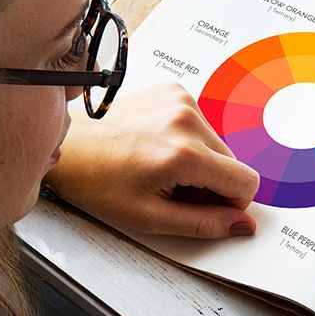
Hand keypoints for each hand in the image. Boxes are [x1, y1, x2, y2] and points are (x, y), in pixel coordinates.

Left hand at [46, 82, 260, 238]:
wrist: (68, 146)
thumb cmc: (97, 181)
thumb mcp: (150, 217)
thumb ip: (204, 224)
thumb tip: (243, 225)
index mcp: (183, 154)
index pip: (246, 182)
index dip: (231, 203)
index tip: (203, 206)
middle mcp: (187, 120)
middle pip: (233, 163)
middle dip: (211, 182)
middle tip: (173, 188)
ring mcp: (182, 100)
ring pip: (218, 145)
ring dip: (200, 160)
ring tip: (162, 166)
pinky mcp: (175, 90)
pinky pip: (202, 125)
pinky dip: (188, 140)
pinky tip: (159, 146)